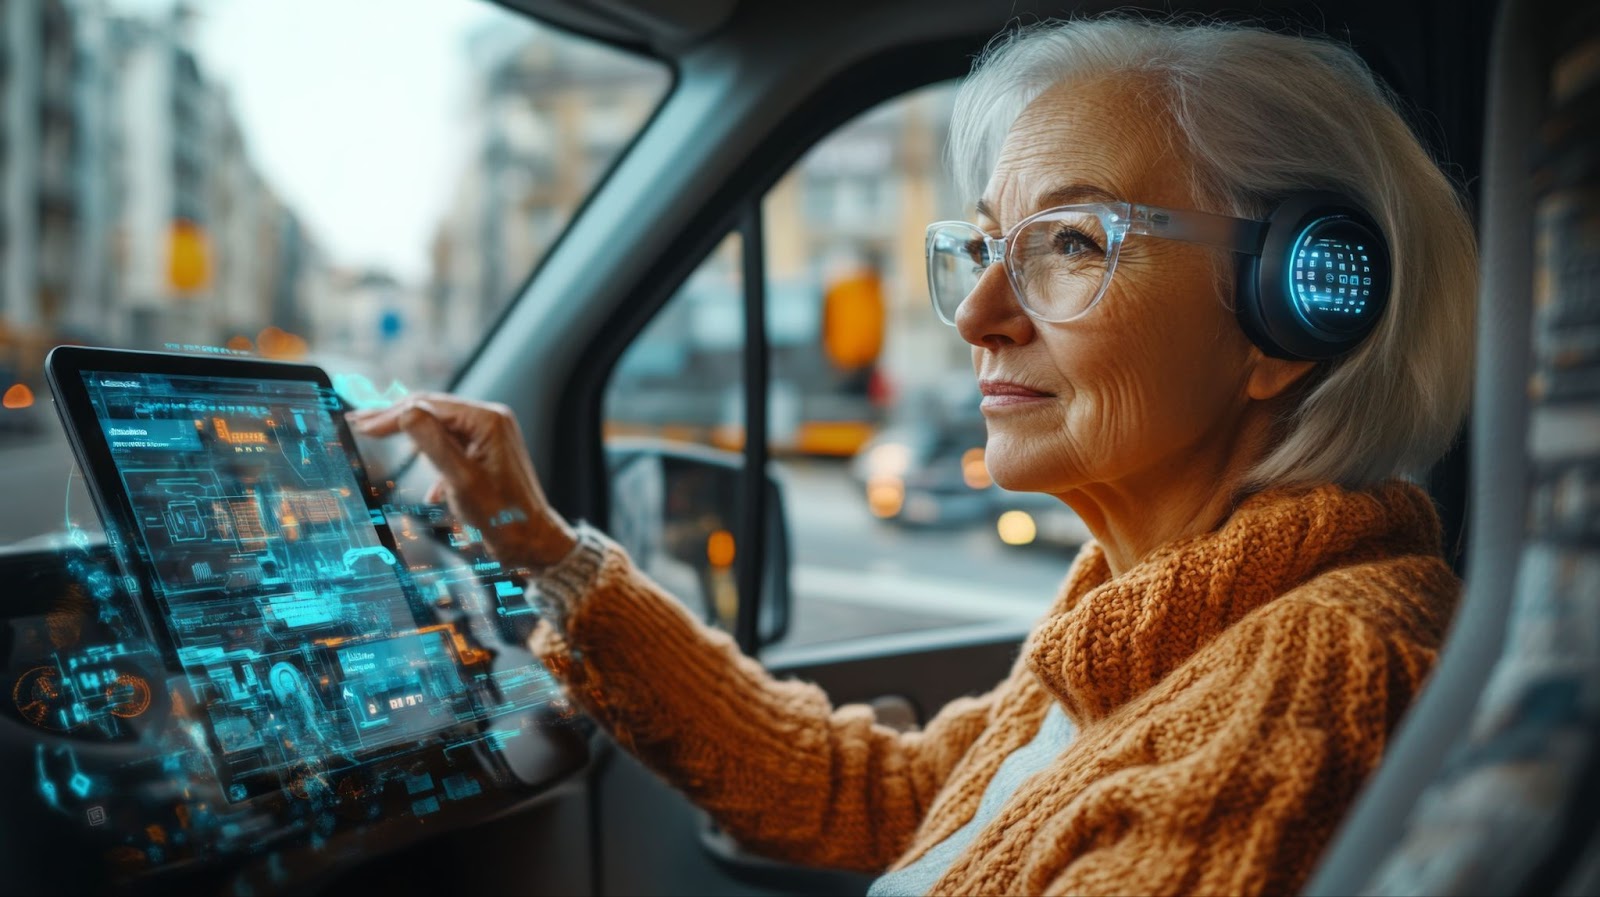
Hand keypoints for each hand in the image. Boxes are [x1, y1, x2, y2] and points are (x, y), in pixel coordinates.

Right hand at [348, 393, 577, 569]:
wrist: (531, 541)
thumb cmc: (502, 515)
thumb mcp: (461, 480)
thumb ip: (433, 444)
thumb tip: (406, 412)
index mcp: (487, 420)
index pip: (428, 405)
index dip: (391, 414)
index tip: (360, 424)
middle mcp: (490, 421)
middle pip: (432, 411)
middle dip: (395, 418)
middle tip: (359, 423)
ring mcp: (489, 436)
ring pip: (439, 428)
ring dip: (412, 437)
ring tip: (378, 436)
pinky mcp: (486, 453)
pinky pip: (451, 447)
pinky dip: (433, 459)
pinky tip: (431, 490)